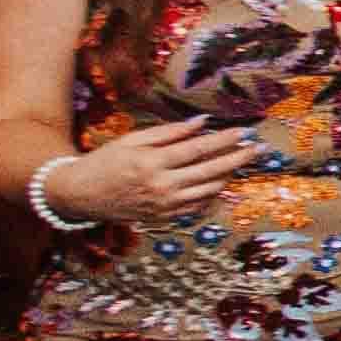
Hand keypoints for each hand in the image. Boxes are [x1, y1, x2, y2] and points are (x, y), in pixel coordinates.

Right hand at [46, 119, 254, 227]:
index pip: (198, 150)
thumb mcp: (132, 140)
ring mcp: (165, 206)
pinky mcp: (164, 218)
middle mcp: (162, 187)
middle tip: (259, 149)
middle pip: (211, 171)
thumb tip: (202, 122)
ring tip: (243, 161)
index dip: (225, 140)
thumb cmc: (105, 161)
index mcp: (152, 163)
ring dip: (229, 175)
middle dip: (239, 158)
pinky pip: (198, 206)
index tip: (245, 131)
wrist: (81, 195)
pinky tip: (222, 182)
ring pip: (209, 191)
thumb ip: (168, 133)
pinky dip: (213, 194)